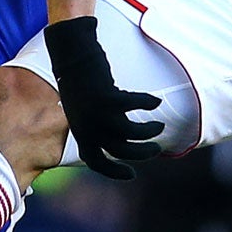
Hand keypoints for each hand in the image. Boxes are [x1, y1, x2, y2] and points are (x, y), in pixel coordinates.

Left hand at [44, 16, 161, 180]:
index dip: (114, 172)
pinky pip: (135, 105)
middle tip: (156, 149)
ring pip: (132, 134)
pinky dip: (147, 103)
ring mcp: (96, 114)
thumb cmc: (80, 84)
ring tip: (159, 126)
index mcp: (80, 133)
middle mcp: (87, 127)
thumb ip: (99, 127)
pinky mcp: (107, 97)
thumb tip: (122, 138)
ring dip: (150, 132)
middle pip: (122, 151)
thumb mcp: (84, 112)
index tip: (132, 174)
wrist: (71, 57)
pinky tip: (155, 101)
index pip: (96, 162)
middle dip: (143, 153)